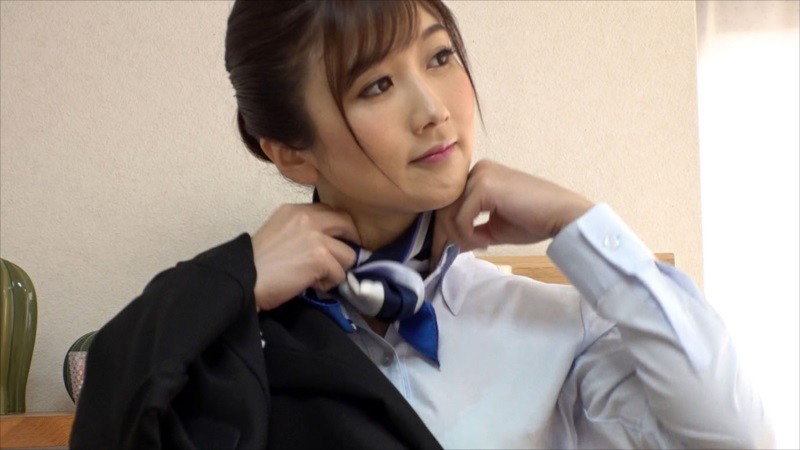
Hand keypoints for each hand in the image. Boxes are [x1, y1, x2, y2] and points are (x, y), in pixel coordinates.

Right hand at [250, 204, 360, 310]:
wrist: (244, 279)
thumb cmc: (257, 263)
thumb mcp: (279, 232)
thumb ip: (302, 230)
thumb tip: (328, 241)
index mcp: (295, 210)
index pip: (331, 211)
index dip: (338, 229)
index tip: (335, 243)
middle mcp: (308, 217)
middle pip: (347, 223)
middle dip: (348, 243)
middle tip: (338, 259)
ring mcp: (316, 237)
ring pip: (349, 254)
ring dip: (337, 269)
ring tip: (318, 276)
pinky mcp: (320, 258)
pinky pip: (340, 274)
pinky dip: (328, 283)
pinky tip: (312, 284)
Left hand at [433, 160, 593, 255]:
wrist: (563, 215)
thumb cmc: (534, 221)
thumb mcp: (494, 227)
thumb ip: (471, 231)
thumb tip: (450, 244)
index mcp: (480, 175)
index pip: (450, 201)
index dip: (445, 227)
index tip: (447, 248)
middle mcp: (477, 169)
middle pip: (444, 205)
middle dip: (446, 234)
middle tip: (452, 253)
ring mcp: (480, 175)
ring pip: (449, 212)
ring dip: (458, 236)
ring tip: (479, 246)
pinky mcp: (484, 187)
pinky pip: (461, 217)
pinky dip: (468, 235)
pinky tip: (485, 241)